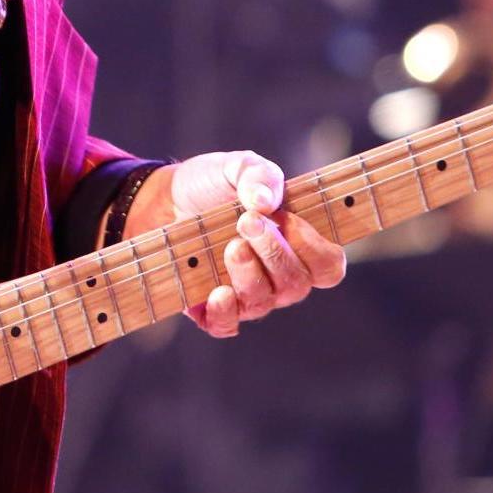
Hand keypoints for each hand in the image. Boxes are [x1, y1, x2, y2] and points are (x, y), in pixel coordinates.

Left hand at [133, 150, 346, 334]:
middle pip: (296, 286)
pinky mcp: (210, 307)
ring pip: (262, 302)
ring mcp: (246, 294)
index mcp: (297, 245)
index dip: (314, 248)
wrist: (164, 198)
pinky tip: (218, 291)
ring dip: (249, 274)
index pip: (328, 266)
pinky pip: (226, 325)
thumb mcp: (236, 167)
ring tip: (231, 245)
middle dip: (274, 253)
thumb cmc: (213, 185)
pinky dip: (224, 312)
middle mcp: (277, 276)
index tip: (286, 217)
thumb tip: (265, 201)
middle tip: (246, 221)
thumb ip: (258, 174)